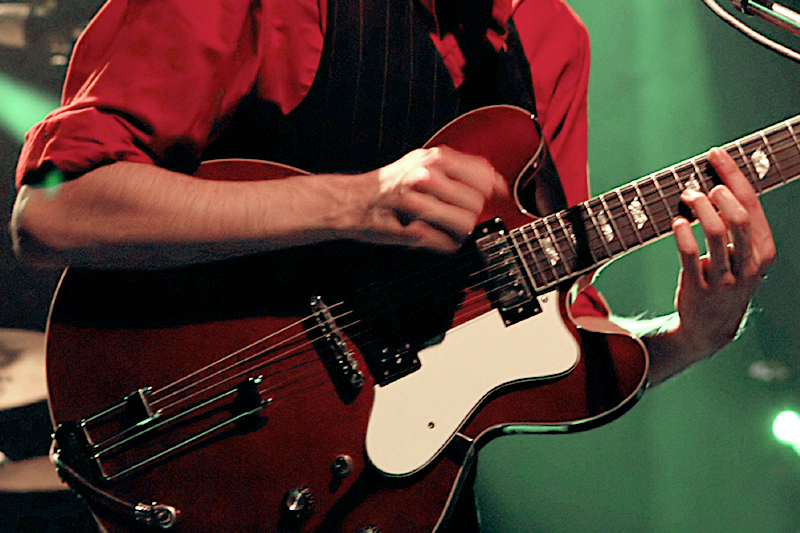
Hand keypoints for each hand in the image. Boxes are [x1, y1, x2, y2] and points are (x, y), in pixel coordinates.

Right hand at [357, 146, 508, 251]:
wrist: (351, 202)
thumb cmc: (387, 185)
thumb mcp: (421, 162)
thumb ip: (455, 168)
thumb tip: (492, 180)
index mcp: (433, 158)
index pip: (481, 173)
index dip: (493, 187)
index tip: (498, 196)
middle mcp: (427, 176)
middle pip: (476, 201)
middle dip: (474, 212)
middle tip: (461, 215)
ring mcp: (419, 203)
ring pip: (465, 223)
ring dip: (462, 230)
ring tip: (450, 228)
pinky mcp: (412, 229)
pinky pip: (447, 243)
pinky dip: (448, 244)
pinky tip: (440, 238)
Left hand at [670, 147, 775, 358]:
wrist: (710, 327)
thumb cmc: (724, 279)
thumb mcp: (742, 255)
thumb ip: (734, 224)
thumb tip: (713, 182)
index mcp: (763, 250)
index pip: (752, 204)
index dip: (733, 175)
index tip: (715, 154)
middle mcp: (749, 264)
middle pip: (739, 217)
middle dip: (719, 194)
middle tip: (699, 187)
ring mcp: (725, 278)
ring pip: (717, 233)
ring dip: (700, 209)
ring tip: (686, 197)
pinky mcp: (699, 288)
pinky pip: (691, 255)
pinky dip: (683, 234)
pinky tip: (677, 222)